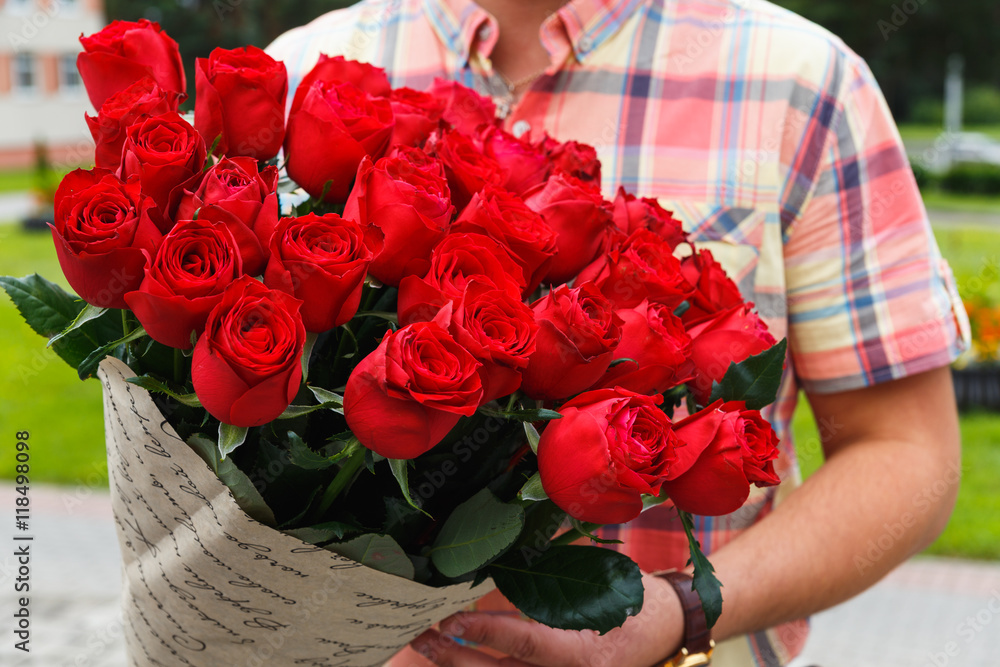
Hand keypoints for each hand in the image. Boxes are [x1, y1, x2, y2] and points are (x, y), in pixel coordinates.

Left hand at [397, 573, 684, 665]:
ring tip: (427, 648)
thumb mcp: (600, 585)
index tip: (452, 619)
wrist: (662, 630)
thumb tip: (503, 552)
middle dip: (457, 658)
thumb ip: (552, 577)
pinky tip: (456, 655)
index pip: (529, 645)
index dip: (488, 633)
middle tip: (424, 635)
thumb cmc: (633, 600)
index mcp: (586, 654)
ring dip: (460, 666)